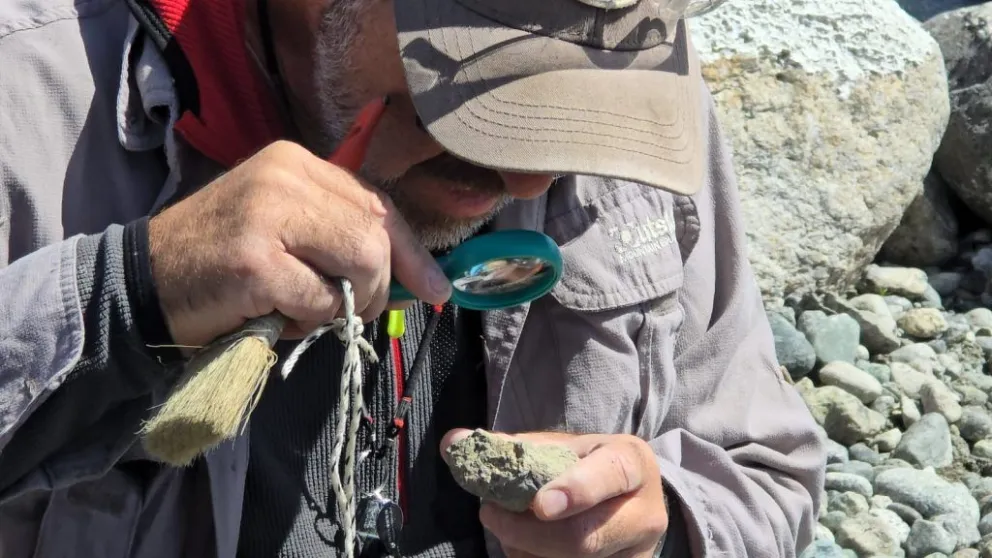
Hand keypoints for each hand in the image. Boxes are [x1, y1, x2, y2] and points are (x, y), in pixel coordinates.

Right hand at [148, 140, 450, 346]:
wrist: (141, 282)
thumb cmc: (221, 263)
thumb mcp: (285, 230)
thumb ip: (341, 238)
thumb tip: (418, 277)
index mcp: (297, 162)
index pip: (378, 204)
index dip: (412, 252)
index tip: (435, 288)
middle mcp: (286, 176)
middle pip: (377, 235)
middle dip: (379, 286)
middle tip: (348, 311)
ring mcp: (269, 214)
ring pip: (362, 263)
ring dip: (343, 305)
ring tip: (303, 310)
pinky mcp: (255, 260)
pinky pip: (321, 301)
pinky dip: (307, 321)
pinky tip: (272, 315)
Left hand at [441, 429, 667, 557]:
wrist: (625, 502)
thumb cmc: (585, 468)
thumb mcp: (559, 449)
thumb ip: (509, 447)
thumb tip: (453, 442)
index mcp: (633, 463)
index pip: (611, 474)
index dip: (576, 490)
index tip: (539, 505)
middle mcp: (645, 514)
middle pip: (586, 538)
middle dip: (529, 533)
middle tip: (491, 515)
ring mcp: (637, 555)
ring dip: (525, 550)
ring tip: (506, 530)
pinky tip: (522, 548)